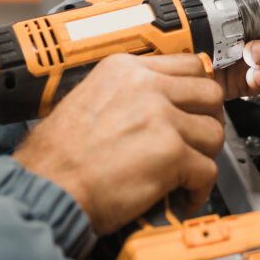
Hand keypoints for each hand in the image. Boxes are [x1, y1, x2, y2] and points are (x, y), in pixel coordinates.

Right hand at [12, 53, 224, 234]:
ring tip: (187, 171)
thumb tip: (160, 102)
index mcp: (125, 70)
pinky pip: (208, 170)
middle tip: (197, 141)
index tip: (197, 106)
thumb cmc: (56, 157)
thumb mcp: (87, 99)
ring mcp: (161, 119)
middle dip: (208, 120)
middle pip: (210, 94)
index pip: (188, 65)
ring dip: (204, 156)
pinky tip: (183, 194)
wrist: (45, 187)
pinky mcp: (171, 154)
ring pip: (214, 132)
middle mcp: (146, 87)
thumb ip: (127, 94)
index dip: (198, 91)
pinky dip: (200, 188)